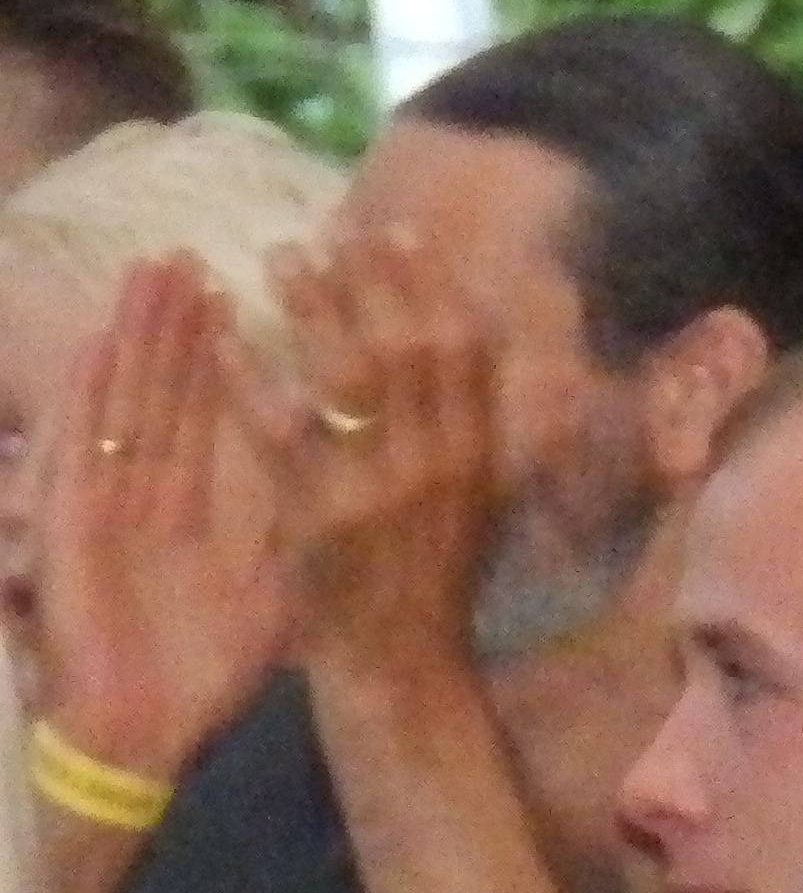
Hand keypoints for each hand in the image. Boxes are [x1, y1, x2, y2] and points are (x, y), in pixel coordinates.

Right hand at [29, 259, 292, 779]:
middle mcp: (154, 490)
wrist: (142, 731)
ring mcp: (110, 503)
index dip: (232, 351)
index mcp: (201, 501)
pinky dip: (83, 399)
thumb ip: (292, 525)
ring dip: (135, 336)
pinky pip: (80, 453)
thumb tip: (351, 474)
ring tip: (150, 270)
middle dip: (179, 321)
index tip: (249, 294)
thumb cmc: (202, 665)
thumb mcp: (268, 584)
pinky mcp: (72, 530)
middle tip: (191, 252)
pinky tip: (92, 347)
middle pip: (169, 388)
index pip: (220, 407)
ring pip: (125, 401)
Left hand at [236, 228, 505, 685]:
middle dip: (371, 281)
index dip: (434, 283)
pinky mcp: (318, 517)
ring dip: (314, 310)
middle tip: (332, 230)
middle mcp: (439, 463)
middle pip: (407, 348)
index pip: (466, 348)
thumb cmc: (439, 575)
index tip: (401, 232)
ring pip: (348, 379)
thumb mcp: (483, 497)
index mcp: (481, 453)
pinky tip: (230, 337)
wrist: (403, 662)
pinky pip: (280, 432)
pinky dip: (252, 378)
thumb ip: (476, 424)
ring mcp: (378, 490)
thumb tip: (470, 336)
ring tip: (281, 259)